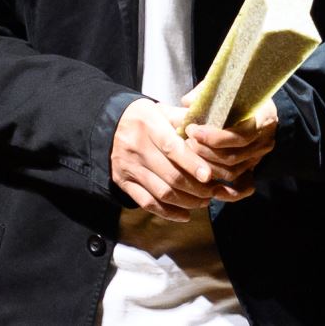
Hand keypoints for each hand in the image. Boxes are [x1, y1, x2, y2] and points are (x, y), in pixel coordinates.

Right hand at [111, 97, 219, 221]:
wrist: (111, 125)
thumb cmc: (146, 117)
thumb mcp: (164, 110)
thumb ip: (187, 119)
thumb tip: (213, 129)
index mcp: (149, 125)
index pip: (172, 148)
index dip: (192, 163)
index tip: (209, 175)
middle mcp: (136, 147)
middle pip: (170, 174)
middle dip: (195, 187)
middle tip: (213, 191)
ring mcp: (129, 167)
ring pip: (161, 192)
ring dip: (186, 201)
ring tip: (203, 202)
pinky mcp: (123, 182)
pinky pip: (146, 203)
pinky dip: (167, 213)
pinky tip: (184, 215)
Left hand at [179, 86, 279, 203]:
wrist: (261, 110)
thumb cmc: (242, 96)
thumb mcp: (229, 88)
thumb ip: (209, 93)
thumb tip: (188, 102)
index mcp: (264, 118)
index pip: (240, 135)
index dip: (214, 137)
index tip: (192, 129)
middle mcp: (264, 141)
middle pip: (233, 156)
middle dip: (205, 152)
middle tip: (185, 143)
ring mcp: (259, 158)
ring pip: (232, 172)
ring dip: (207, 166)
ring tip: (188, 156)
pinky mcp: (252, 170)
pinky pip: (241, 187)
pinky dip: (227, 191)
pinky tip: (210, 189)